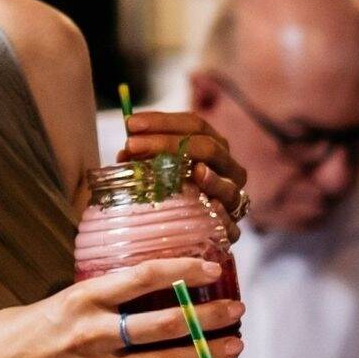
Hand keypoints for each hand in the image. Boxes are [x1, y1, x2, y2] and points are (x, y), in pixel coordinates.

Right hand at [0, 258, 243, 357]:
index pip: (142, 277)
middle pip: (165, 324)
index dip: (182, 271)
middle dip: (209, 317)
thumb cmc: (13, 337)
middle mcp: (94, 336)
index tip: (211, 270)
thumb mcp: (50, 302)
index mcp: (81, 301)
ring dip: (207, 355)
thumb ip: (90, 297)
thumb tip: (130, 286)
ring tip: (233, 345)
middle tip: (236, 311)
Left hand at [124, 107, 246, 226]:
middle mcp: (228, 169)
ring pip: (228, 185)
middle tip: (133, 145)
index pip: (194, 125)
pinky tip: (212, 206)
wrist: (183, 236)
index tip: (130, 124)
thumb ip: (144, 157)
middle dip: (169, 144)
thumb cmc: (169, 194)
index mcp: (213, 147)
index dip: (162, 121)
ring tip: (197, 172)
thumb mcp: (154, 170)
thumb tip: (126, 152)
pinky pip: (230, 223)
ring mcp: (232, 199)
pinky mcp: (230, 230)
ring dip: (211, 178)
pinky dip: (223, 215)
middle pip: (208, 147)